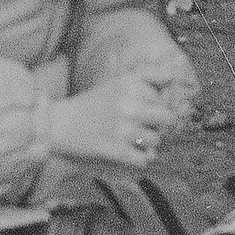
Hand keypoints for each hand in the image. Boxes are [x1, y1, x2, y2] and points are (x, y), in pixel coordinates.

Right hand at [48, 71, 176, 169]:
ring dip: (146, 144)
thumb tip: (175, 78)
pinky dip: (139, 160)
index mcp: (130, 84)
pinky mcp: (117, 150)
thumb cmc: (93, 103)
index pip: (164, 98)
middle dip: (158, 125)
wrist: (60, 125)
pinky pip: (144, 160)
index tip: (144, 110)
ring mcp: (124, 128)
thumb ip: (149, 75)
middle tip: (143, 127)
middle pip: (168, 119)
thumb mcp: (119, 81)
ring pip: (156, 141)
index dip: (157, 105)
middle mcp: (130, 104)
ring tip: (130, 140)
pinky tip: (127, 153)